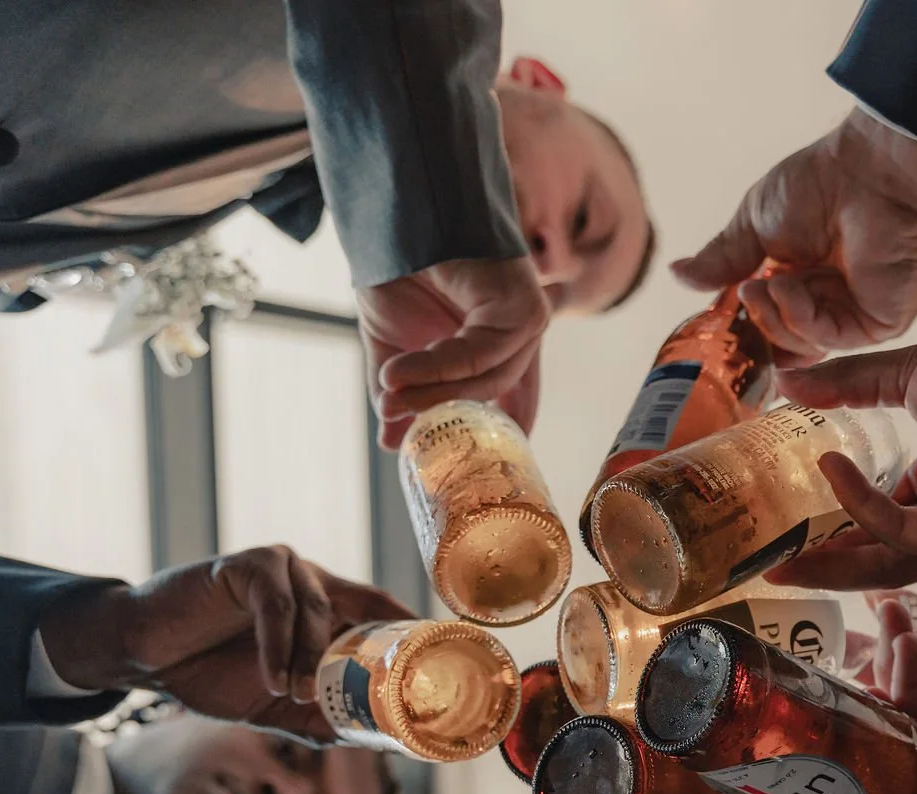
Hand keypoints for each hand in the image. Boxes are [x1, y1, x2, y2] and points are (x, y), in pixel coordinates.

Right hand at [38, 546, 411, 742]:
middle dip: (385, 648)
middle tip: (396, 687)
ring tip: (295, 695)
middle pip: (367, 610)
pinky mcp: (247, 566)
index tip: (449, 666)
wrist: (145, 655)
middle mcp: (314, 582)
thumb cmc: (212, 673)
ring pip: (320, 613)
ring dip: (311, 661)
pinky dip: (279, 648)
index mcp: (329, 608)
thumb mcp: (277, 705)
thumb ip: (323, 720)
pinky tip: (271, 680)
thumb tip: (377, 744)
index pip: (387, 613)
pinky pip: (277, 607)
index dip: (418, 635)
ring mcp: (283, 569)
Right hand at [359, 255, 550, 447]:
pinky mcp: (523, 303)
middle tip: (392, 421)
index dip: (496, 434)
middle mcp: (520, 333)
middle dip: (439, 412)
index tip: (470, 463)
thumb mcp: (396, 343)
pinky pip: (484, 351)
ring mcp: (527, 318)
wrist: (399, 208)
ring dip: (432, 390)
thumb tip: (390, 444)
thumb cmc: (402, 268)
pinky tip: (399, 373)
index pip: (512, 400)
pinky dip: (439, 367)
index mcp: (501, 343)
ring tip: (388, 394)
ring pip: (489, 377)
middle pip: (492, 394)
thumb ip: (401, 392)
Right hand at [673, 109, 916, 364]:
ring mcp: (854, 315)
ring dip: (772, 316)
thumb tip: (675, 275)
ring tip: (763, 282)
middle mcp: (828, 302)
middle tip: (744, 291)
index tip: (718, 312)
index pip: (765, 323)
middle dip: (756, 324)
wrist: (872, 170)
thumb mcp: (754, 224)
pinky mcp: (879, 323)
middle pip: (780, 344)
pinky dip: (799, 316)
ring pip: (801, 347)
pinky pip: (828, 338)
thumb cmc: (822, 183)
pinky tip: (788, 284)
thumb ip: (721, 259)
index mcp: (799, 280)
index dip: (741, 323)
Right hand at [766, 325, 916, 588]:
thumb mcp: (904, 377)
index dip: (832, 530)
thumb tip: (788, 379)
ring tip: (781, 563)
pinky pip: (902, 534)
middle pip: (875, 557)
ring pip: (885, 564)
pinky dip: (863, 507)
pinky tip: (835, 472)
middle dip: (822, 567)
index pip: (875, 523)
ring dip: (832, 566)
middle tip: (770, 570)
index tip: (786, 529)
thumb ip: (847, 385)